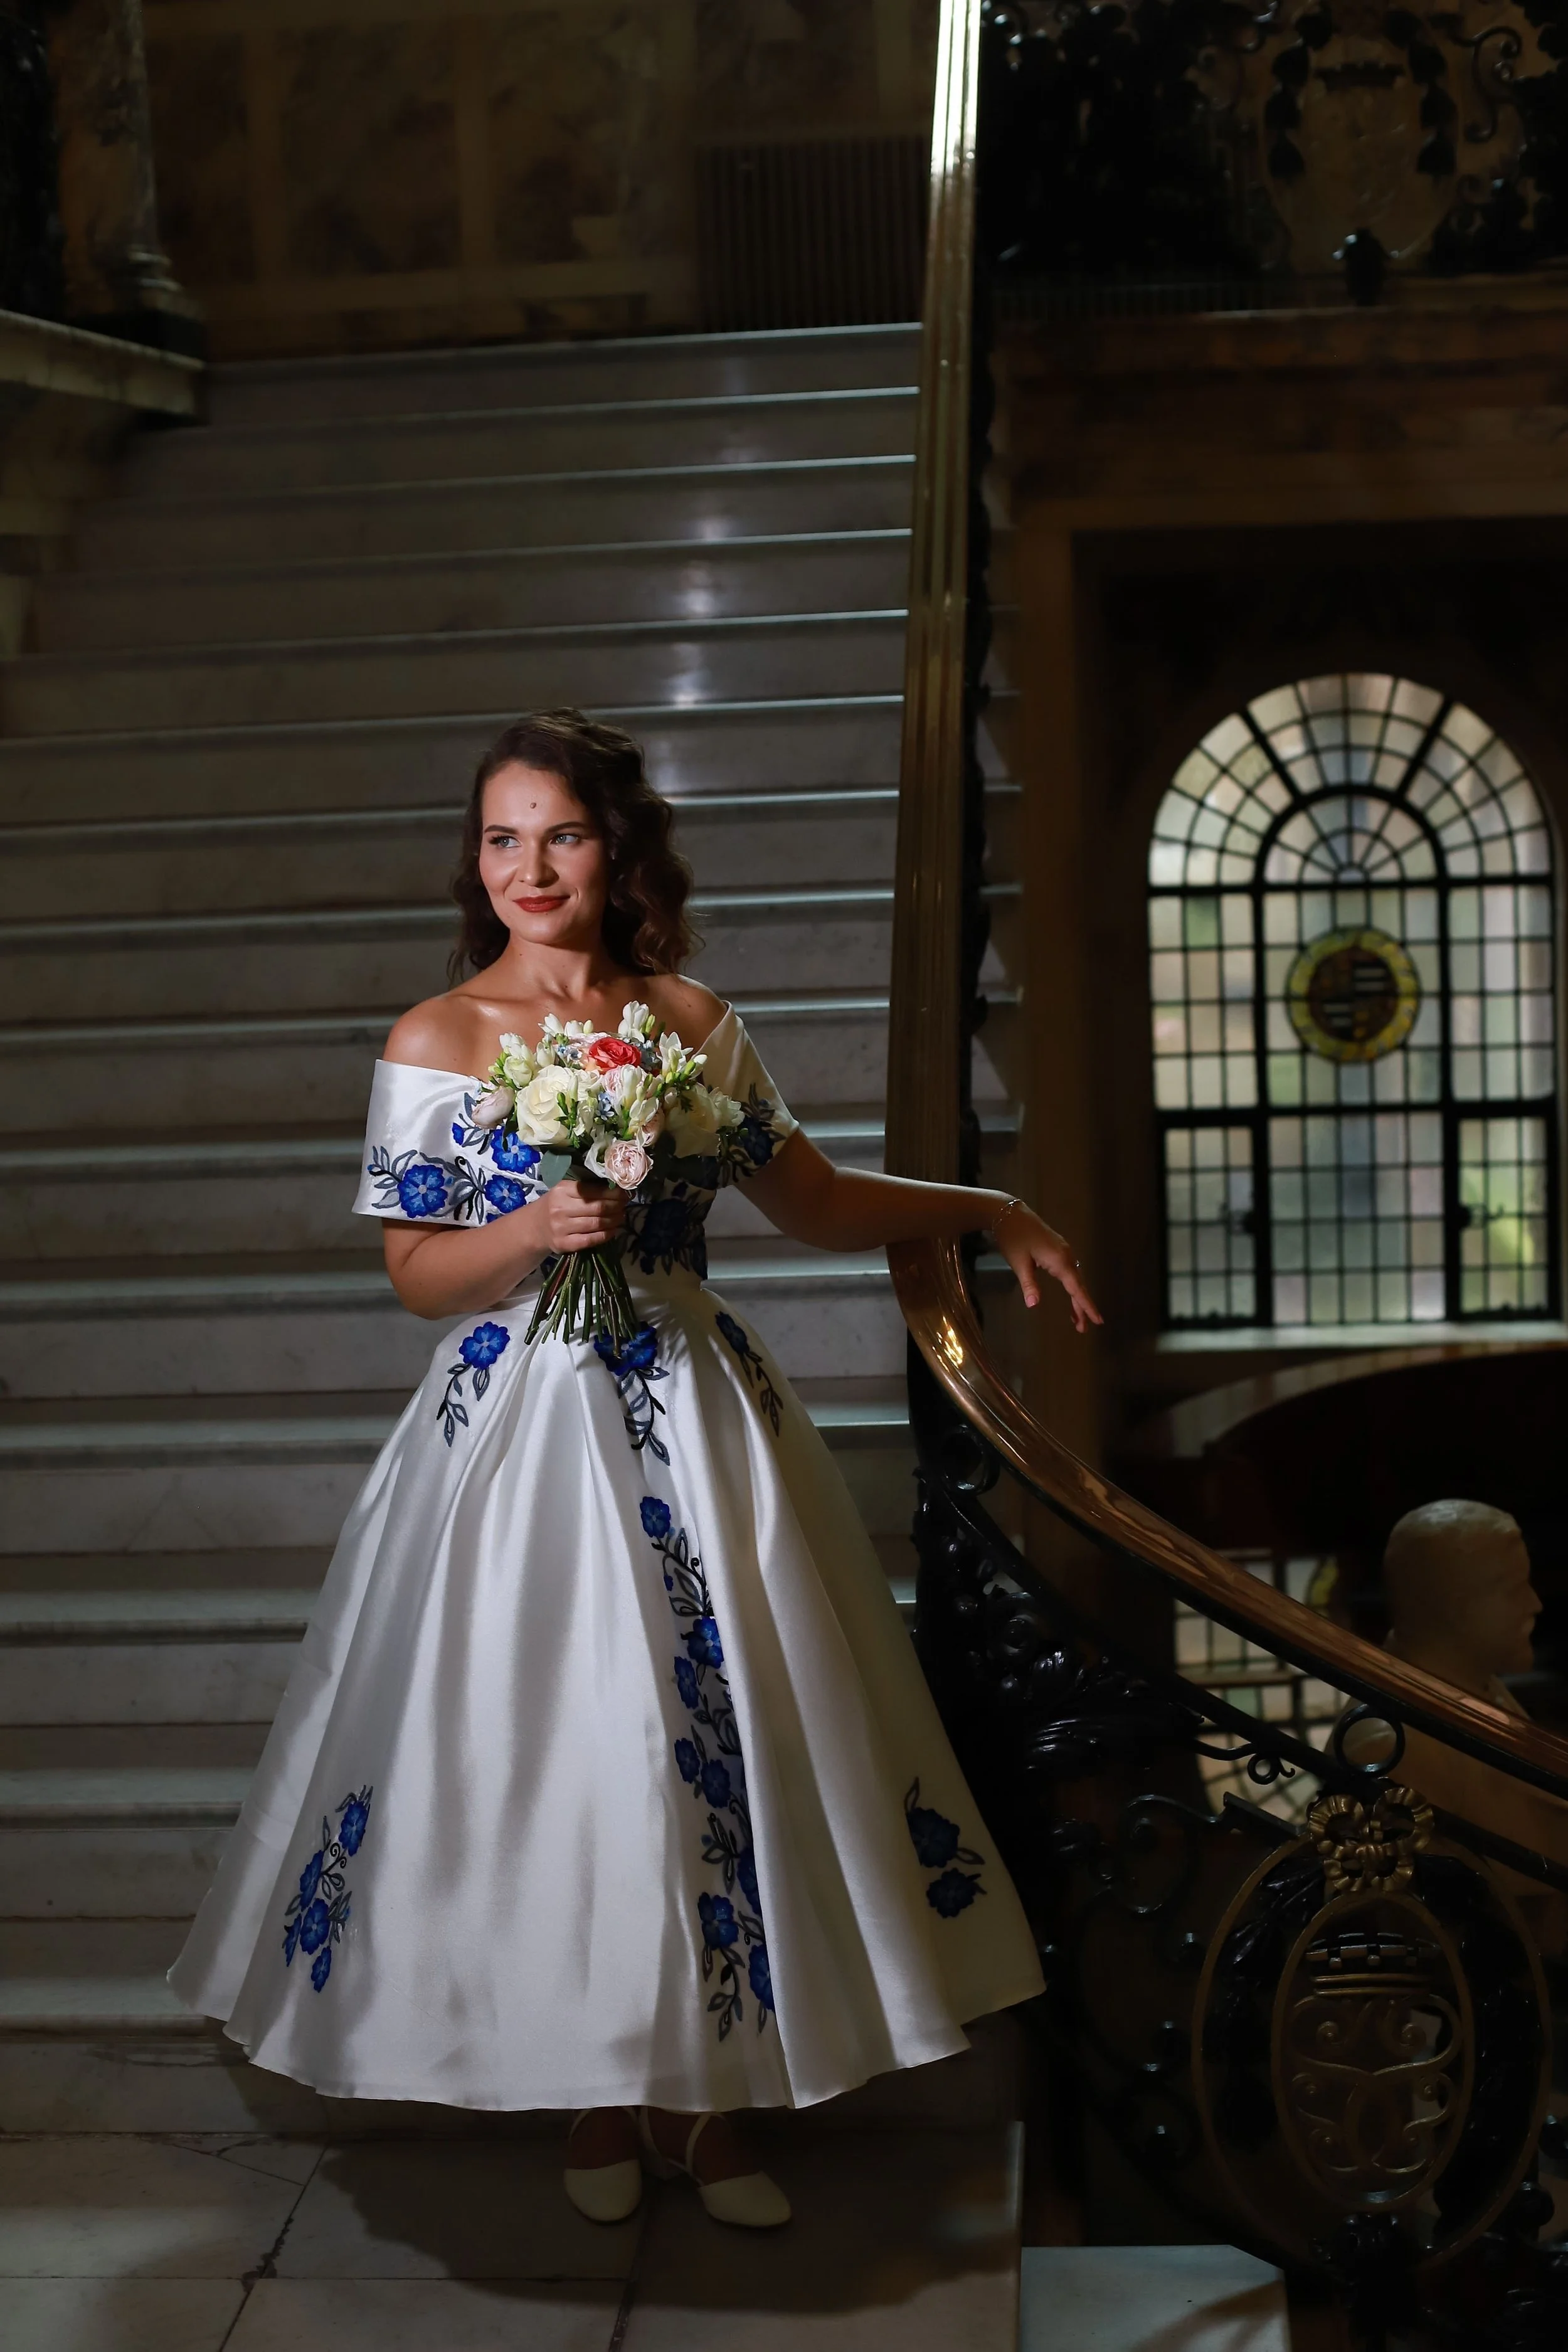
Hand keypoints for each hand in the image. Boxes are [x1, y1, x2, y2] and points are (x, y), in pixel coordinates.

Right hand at [534, 1176, 626, 1254]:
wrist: (534, 1227)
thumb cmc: (555, 1206)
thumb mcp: (564, 1191)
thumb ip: (585, 1189)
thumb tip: (616, 1189)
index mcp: (562, 1190)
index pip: (593, 1190)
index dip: (612, 1193)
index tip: (625, 1193)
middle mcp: (561, 1208)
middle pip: (597, 1207)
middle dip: (616, 1206)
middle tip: (625, 1205)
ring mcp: (561, 1227)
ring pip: (596, 1223)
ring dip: (614, 1220)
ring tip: (621, 1217)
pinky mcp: (564, 1243)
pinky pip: (591, 1239)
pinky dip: (605, 1235)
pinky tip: (613, 1231)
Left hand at [992, 1200, 1102, 1333]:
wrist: (1009, 1212)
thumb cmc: (1012, 1237)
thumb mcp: (1018, 1263)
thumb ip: (1029, 1285)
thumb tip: (1034, 1305)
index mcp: (1059, 1260)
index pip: (1076, 1288)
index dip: (1086, 1306)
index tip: (1097, 1320)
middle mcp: (1066, 1255)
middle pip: (1078, 1285)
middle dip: (1081, 1307)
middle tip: (1083, 1328)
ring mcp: (1063, 1251)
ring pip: (1074, 1279)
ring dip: (1076, 1298)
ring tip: (1076, 1319)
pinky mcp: (1058, 1249)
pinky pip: (1069, 1271)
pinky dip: (1071, 1286)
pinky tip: (1070, 1294)